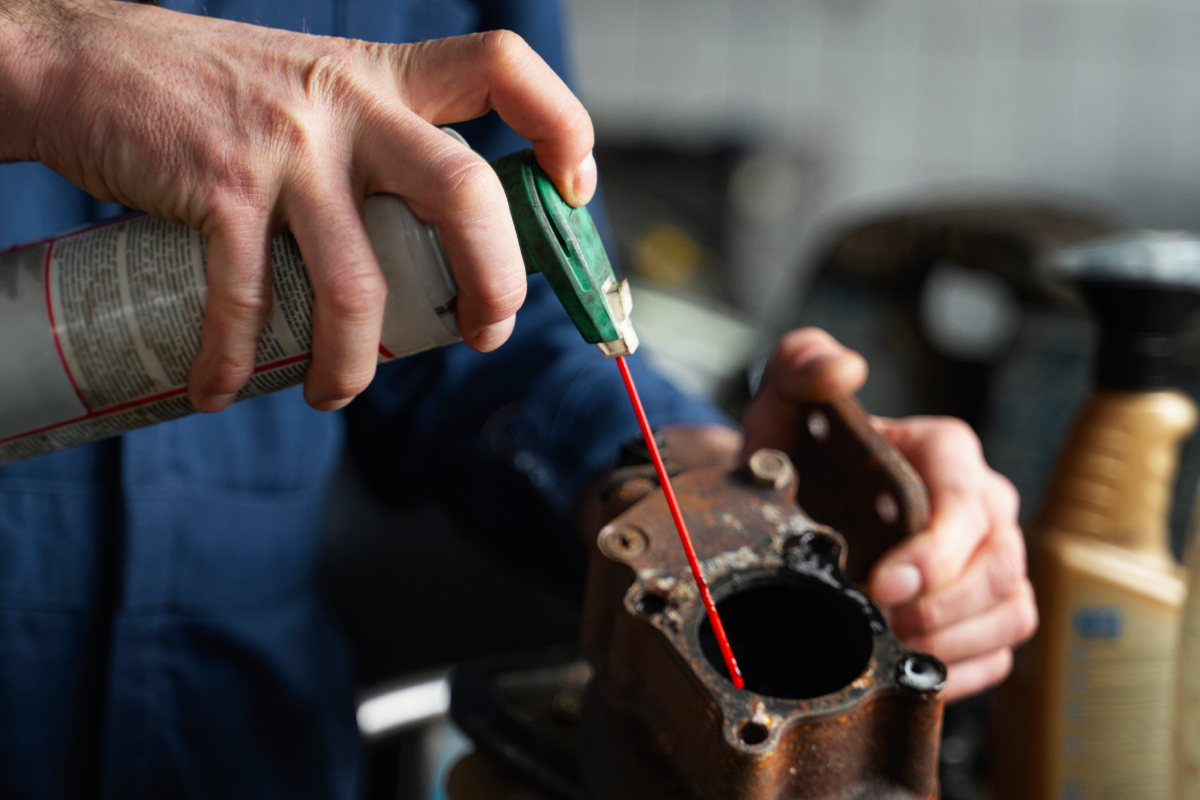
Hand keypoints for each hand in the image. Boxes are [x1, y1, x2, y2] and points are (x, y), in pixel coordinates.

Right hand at [0, 0, 595, 411]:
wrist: (84, 62)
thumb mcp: (317, 92)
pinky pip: (247, 300)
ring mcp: (286, 146)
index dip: (560, 125)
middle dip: (493, 283)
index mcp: (385, 77)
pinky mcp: (218, 186)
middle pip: (465, 193)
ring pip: (359, 281)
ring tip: (337, 392)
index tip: (573, 188)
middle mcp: (349, 104)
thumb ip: (377, 146)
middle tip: (483, 333)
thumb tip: (430, 246)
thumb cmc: (213, 95)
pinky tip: (223, 389)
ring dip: (356, 361)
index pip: (500, 68)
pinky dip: (237, 361)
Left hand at [741, 328, 1036, 700]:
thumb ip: (802, 363)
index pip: (966, 502)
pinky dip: (963, 669)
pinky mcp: (987, 609)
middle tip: (882, 624)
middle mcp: (984, 505)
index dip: (933, 551)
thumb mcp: (786, 401)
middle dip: (941, 606)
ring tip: (895, 648)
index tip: (880, 584)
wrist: (793, 503)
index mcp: (947, 452)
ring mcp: (992, 559)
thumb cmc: (798, 452)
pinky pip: (1001, 650)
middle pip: (998, 565)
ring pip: (1011, 610)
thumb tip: (843, 367)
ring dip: (955, 641)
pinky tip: (914, 669)